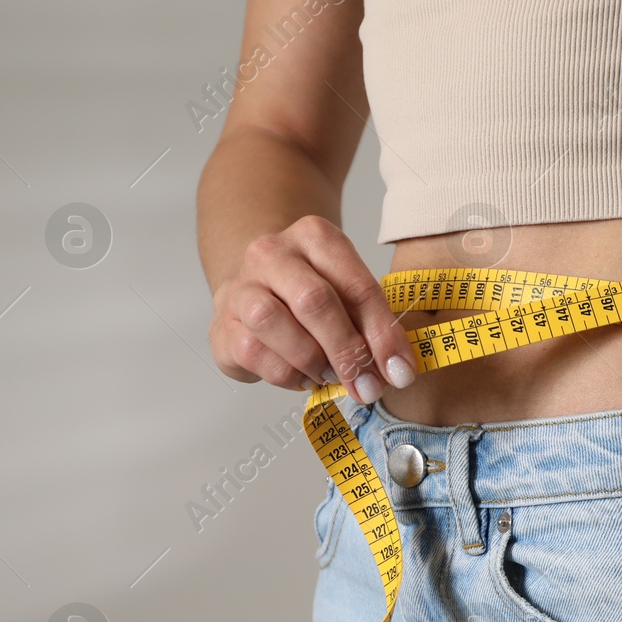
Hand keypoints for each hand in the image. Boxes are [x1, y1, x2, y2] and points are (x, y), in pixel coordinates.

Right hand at [208, 215, 414, 401]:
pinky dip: (285, 374)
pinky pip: (253, 352)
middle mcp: (272, 254)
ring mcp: (241, 286)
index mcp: (315, 237)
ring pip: (272, 322)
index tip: (400, 371)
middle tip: (367, 384)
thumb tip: (397, 372)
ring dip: (311, 359)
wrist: (256, 292)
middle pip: (314, 301)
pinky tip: (303, 376)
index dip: (383, 334)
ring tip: (330, 375)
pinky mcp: (221, 324)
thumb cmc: (313, 295)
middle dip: (347, 350)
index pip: (357, 285)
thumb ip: (374, 327)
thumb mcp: (350, 295)